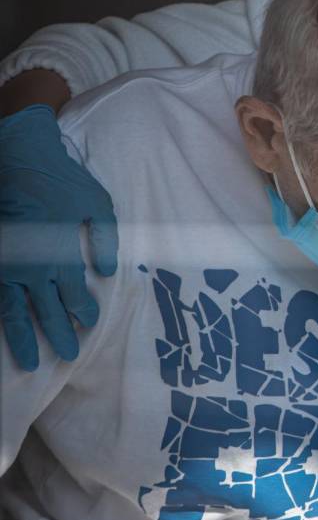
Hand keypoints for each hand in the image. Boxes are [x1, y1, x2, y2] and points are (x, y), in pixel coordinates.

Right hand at [0, 105, 117, 369]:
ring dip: (22, 339)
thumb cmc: (62, 179)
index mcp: (61, 253)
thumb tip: (105, 274)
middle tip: (68, 357)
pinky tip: (2, 333)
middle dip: (57, 336)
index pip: (75, 295)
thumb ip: (104, 240)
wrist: (18, 156)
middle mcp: (32, 265)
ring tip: (31, 362)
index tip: (89, 325)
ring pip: (12, 312)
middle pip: (45, 311)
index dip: (82, 313)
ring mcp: (7, 264)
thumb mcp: (98, 204)